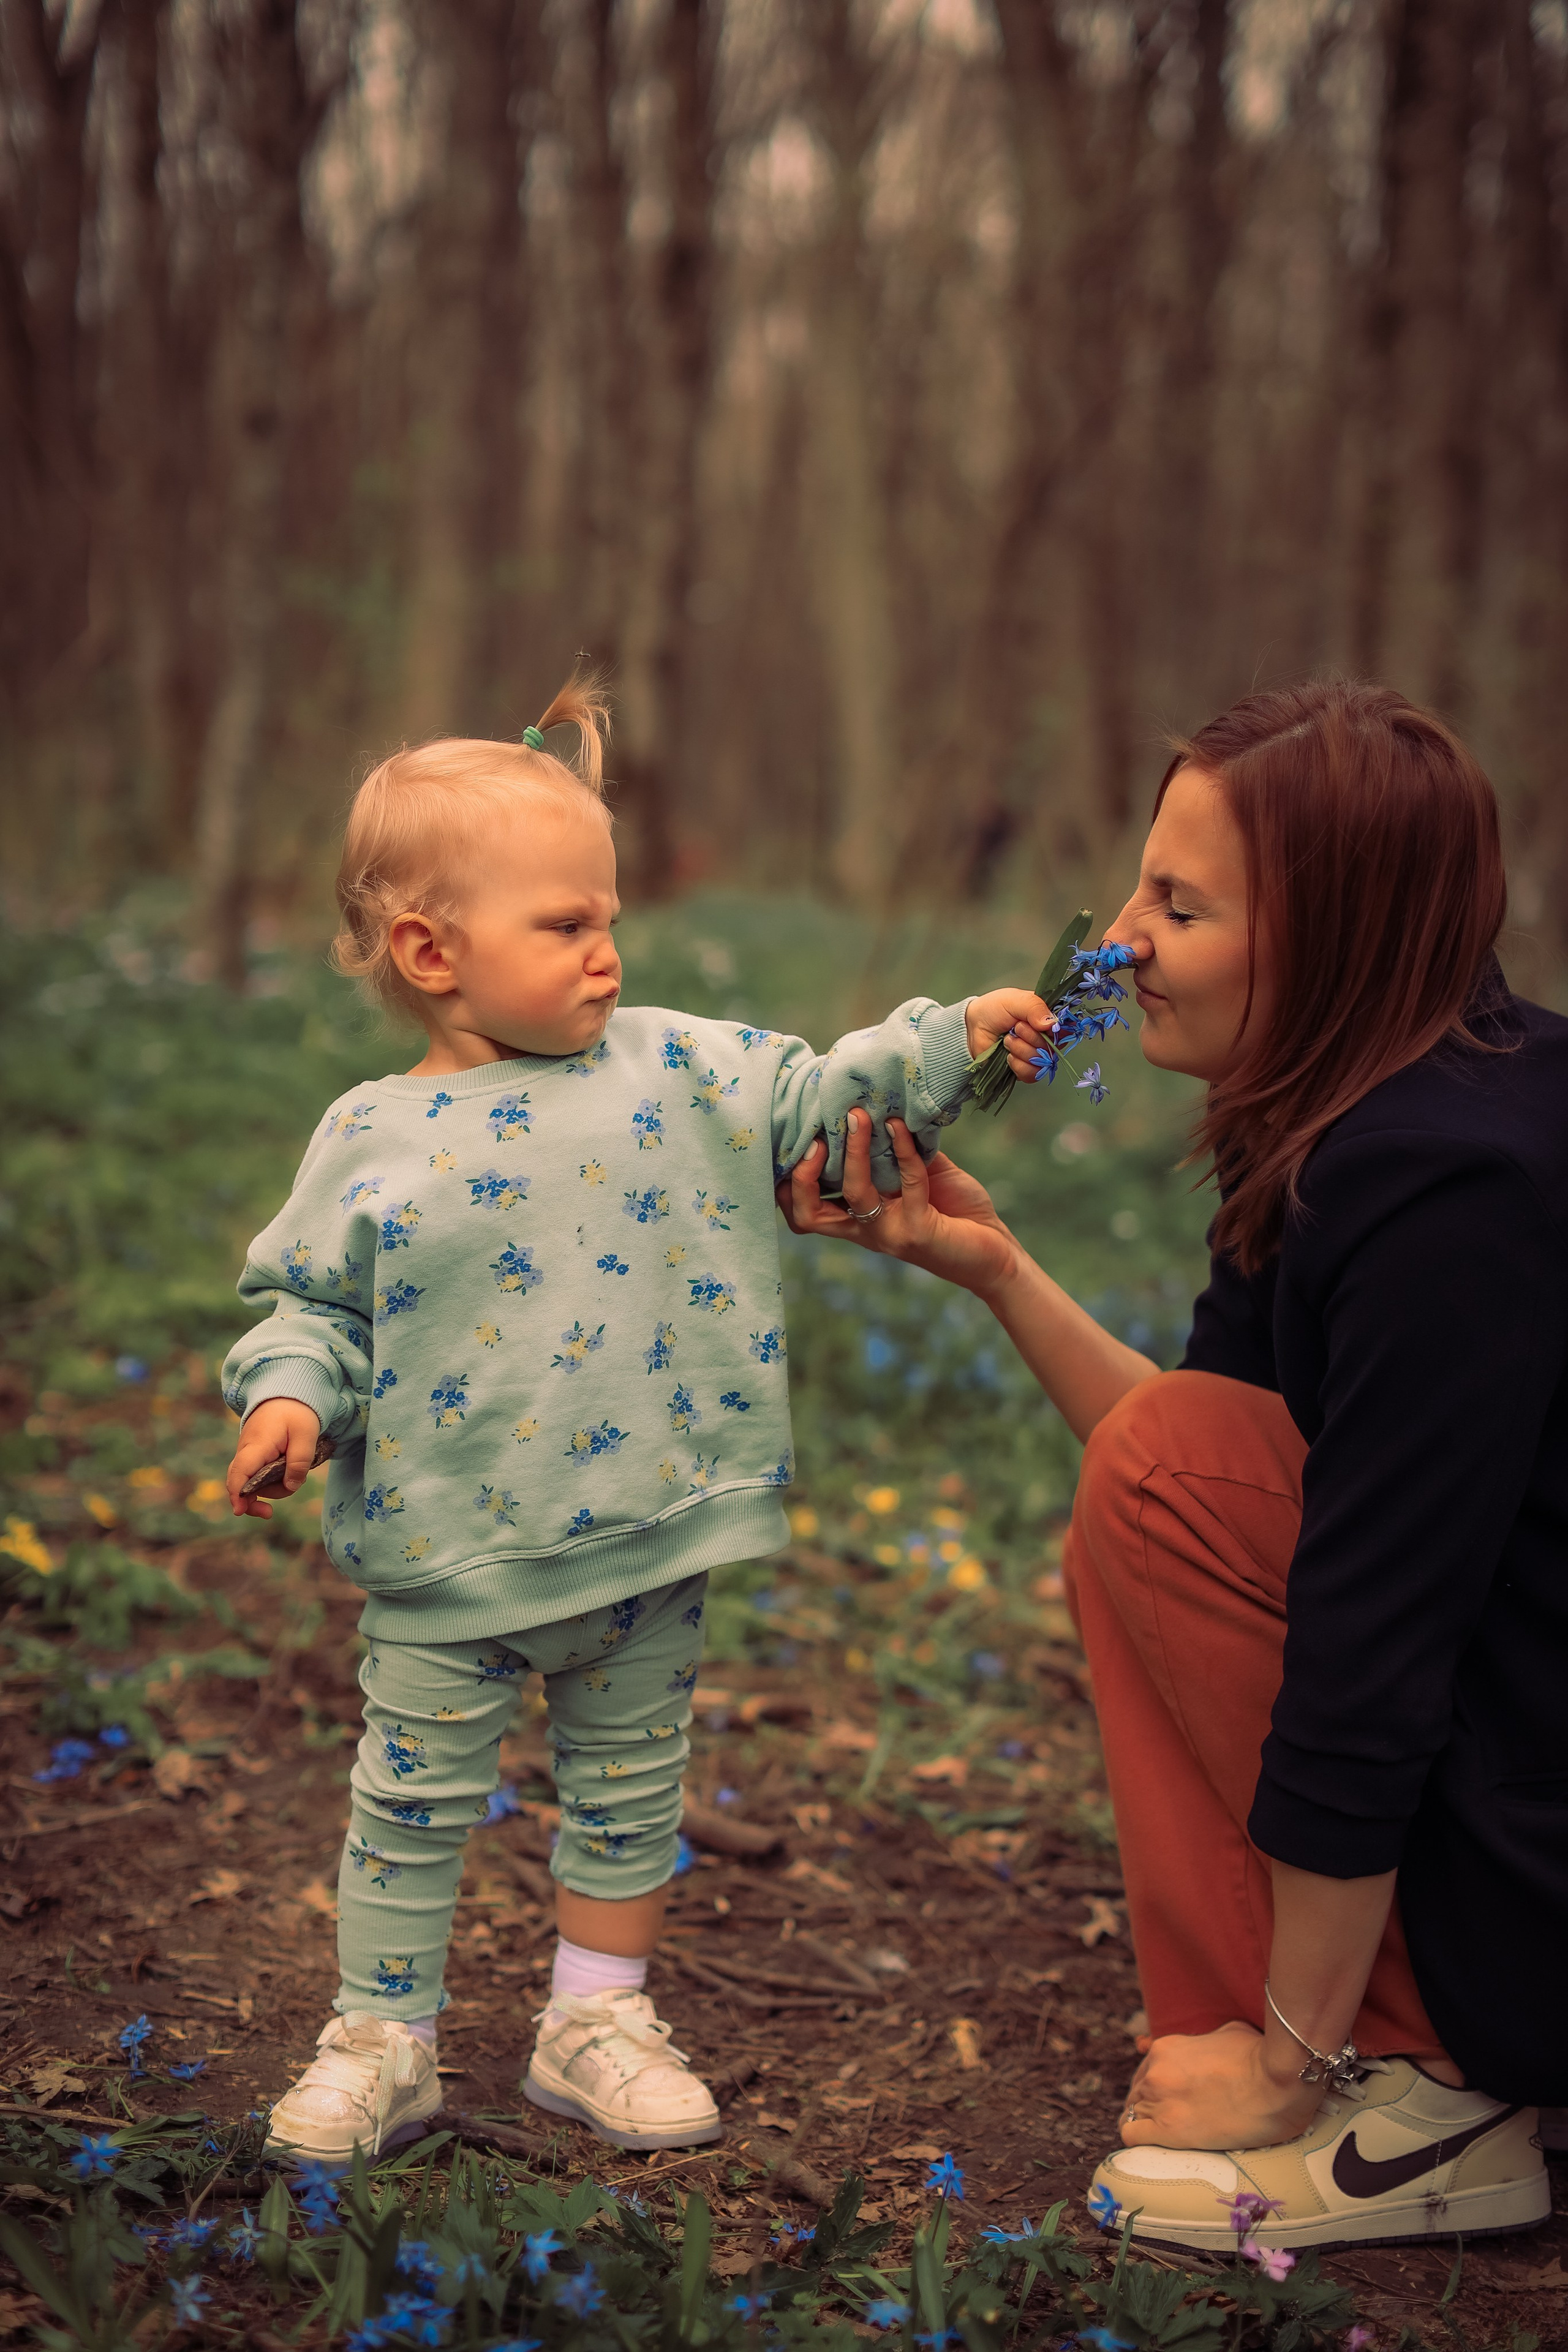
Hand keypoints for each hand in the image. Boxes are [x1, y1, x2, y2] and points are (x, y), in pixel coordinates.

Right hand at [226, 1398, 322, 1518]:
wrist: (287, 1393)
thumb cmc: (297, 1411)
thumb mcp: (306, 1435)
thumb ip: (299, 1463)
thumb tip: (290, 1487)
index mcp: (257, 1444)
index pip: (240, 1472)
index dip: (237, 1494)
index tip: (239, 1511)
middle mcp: (246, 1450)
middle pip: (239, 1482)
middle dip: (252, 1500)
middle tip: (268, 1513)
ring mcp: (248, 1453)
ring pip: (251, 1481)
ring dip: (270, 1487)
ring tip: (296, 1476)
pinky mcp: (254, 1455)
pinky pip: (256, 1474)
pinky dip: (269, 1481)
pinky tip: (285, 1477)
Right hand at [777, 1110, 1017, 1298]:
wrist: (996, 1253)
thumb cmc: (955, 1211)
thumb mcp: (918, 1176)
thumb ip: (895, 1152)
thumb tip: (880, 1106)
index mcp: (858, 1220)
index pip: (804, 1212)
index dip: (788, 1185)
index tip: (798, 1142)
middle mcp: (867, 1230)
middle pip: (807, 1215)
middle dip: (802, 1175)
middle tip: (815, 1137)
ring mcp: (891, 1234)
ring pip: (855, 1192)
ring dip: (854, 1150)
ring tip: (858, 1115)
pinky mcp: (919, 1232)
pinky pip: (906, 1182)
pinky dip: (903, 1149)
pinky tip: (902, 1127)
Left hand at [963, 988, 1054, 1080]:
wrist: (972, 1027)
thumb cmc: (994, 1009)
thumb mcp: (1015, 1000)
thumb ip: (1035, 1007)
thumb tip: (1051, 1024)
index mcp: (1048, 1018)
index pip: (1066, 1028)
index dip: (1056, 1030)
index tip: (1042, 1025)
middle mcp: (1046, 1037)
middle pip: (1053, 1046)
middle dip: (1031, 1037)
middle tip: (1015, 1028)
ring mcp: (1036, 1055)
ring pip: (1042, 1062)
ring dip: (1022, 1050)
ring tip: (1008, 1040)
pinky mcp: (1025, 1069)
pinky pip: (1032, 1074)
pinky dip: (1018, 1065)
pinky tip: (1008, 1056)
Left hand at [1119, 2021, 1323, 2152]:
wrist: (1278, 2083)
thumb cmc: (1261, 2056)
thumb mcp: (1228, 2032)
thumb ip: (1207, 2039)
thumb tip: (1209, 2044)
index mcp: (1167, 2047)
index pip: (1146, 2068)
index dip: (1158, 2084)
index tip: (1173, 2096)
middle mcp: (1156, 2071)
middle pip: (1137, 2092)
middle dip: (1153, 2104)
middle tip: (1176, 2117)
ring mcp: (1160, 2100)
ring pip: (1131, 2113)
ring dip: (1147, 2123)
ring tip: (1169, 2135)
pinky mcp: (1168, 2131)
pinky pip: (1131, 2136)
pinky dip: (1138, 2141)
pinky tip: (1155, 2145)